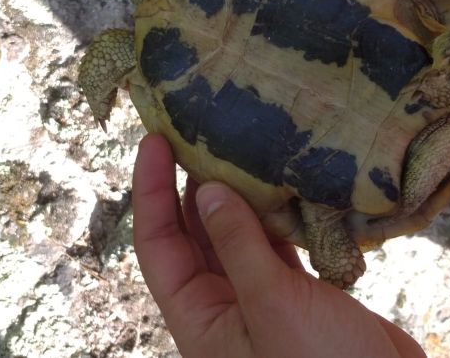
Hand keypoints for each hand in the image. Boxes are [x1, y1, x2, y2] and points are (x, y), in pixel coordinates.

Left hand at [132, 133, 425, 357]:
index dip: (149, 192)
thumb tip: (208, 191)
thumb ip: (238, 246)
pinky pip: (275, 246)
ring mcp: (262, 299)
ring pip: (236, 238)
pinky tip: (280, 183)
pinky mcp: (300, 295)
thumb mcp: (273, 305)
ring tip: (236, 146)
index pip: (158, 246)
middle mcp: (224, 308)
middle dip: (189, 186)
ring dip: (235, 196)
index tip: (153, 139)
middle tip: (196, 130)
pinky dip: (275, 216)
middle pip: (192, 236)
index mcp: (201, 319)